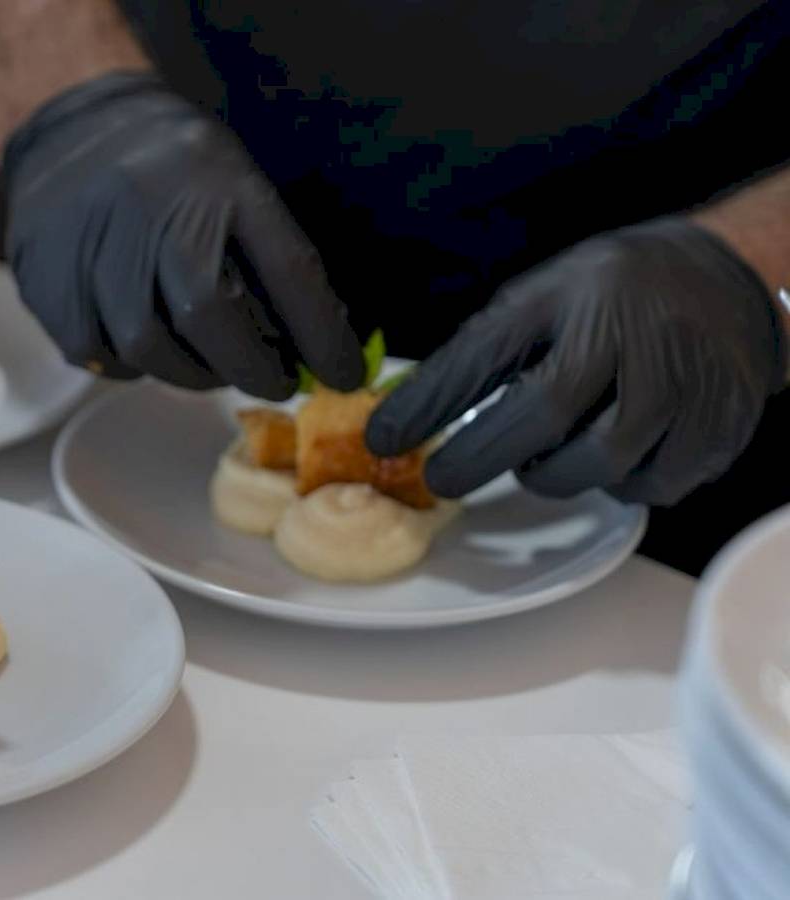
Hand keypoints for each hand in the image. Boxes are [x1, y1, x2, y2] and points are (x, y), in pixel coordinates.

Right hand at [1, 72, 363, 398]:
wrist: (69, 129)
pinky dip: (130, 366)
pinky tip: (148, 348)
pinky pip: (94, 351)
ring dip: (189, 373)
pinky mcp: (46, 277)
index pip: (285, 266)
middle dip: (249, 367)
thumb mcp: (232, 180)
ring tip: (208, 367)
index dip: (320, 333)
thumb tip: (316, 348)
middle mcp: (151, 204)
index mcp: (216, 175)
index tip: (342, 375)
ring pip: (146, 346)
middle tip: (270, 382)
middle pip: (206, 314)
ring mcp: (91, 241)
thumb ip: (270, 257)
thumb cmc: (171, 168)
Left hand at [366, 217, 784, 504]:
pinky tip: (609, 455)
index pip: (487, 352)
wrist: (728, 279)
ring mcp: (684, 383)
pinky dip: (618, 483)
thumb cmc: (612, 295)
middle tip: (447, 476)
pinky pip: (651, 485)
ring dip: (556, 473)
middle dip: (482, 457)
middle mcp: (632, 334)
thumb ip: (485, 352)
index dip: (431, 402)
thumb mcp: (543, 298)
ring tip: (543, 454)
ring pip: (598, 465)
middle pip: (543, 418)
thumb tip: (403, 419)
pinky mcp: (719, 425)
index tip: (384, 439)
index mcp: (574, 295)